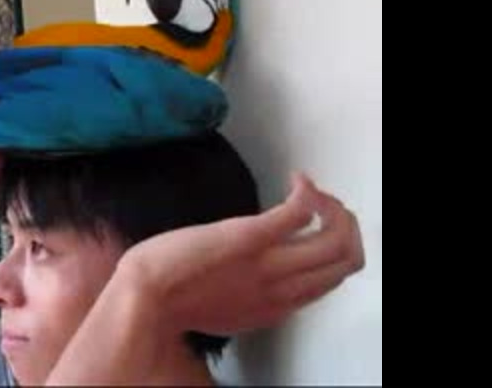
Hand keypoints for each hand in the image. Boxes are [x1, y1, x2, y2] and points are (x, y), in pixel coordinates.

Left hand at [120, 172, 363, 335]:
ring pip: (335, 240)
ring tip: (313, 192)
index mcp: (274, 309)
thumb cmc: (170, 300)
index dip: (334, 254)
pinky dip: (308, 191)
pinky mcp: (250, 236)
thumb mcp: (221, 311)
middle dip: (345, 228)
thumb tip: (253, 277)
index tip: (317, 232)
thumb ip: (248, 297)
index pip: (330, 282)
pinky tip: (297, 179)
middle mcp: (281, 291)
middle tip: (326, 206)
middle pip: (344, 261)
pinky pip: (300, 212)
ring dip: (335, 209)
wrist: (146, 298)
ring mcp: (268, 264)